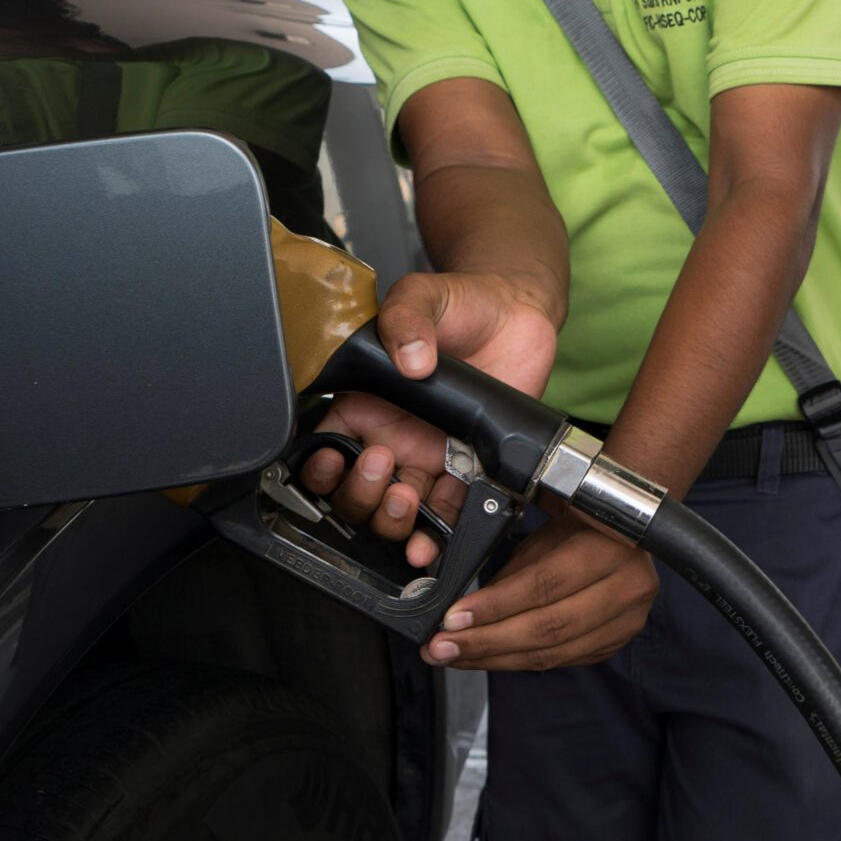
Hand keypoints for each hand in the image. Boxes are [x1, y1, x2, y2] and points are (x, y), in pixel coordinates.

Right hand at [302, 270, 560, 562]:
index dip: (321, 466)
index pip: (327, 446)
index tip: (332, 460)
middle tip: (383, 464)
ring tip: (406, 497)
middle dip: (359, 493)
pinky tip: (430, 545)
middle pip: (356, 490)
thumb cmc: (463, 302)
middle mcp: (393, 436)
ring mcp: (429, 456)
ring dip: (392, 519)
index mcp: (367, 401)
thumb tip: (410, 356)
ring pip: (395, 509)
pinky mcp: (468, 469)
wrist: (520, 312)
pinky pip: (447, 512)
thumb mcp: (424, 296)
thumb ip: (407, 317)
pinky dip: (437, 536)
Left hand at [421, 503, 659, 668]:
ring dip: (496, 658)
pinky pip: (561, 660)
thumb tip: (462, 612)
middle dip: (487, 642)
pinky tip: (490, 657)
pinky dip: (519, 662)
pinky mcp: (617, 642)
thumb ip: (513, 576)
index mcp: (611, 547)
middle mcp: (628, 586)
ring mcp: (628, 620)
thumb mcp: (545, 536)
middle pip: (549, 627)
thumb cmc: (581, 528)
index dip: (495, 606)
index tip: (452, 619)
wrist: (626, 537)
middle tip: (441, 648)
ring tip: (455, 656)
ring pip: (553, 652)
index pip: (544, 585)